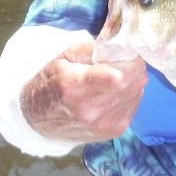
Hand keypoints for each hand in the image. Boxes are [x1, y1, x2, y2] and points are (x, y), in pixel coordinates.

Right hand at [20, 41, 146, 141]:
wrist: (38, 118)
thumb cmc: (51, 80)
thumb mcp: (66, 56)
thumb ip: (94, 48)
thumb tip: (121, 44)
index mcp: (76, 87)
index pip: (118, 77)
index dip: (129, 60)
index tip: (128, 51)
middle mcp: (91, 111)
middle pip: (133, 81)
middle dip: (133, 65)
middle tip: (123, 60)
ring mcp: (104, 124)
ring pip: (137, 90)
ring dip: (132, 79)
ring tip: (116, 76)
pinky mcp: (114, 131)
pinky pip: (135, 102)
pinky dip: (130, 92)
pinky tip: (115, 91)